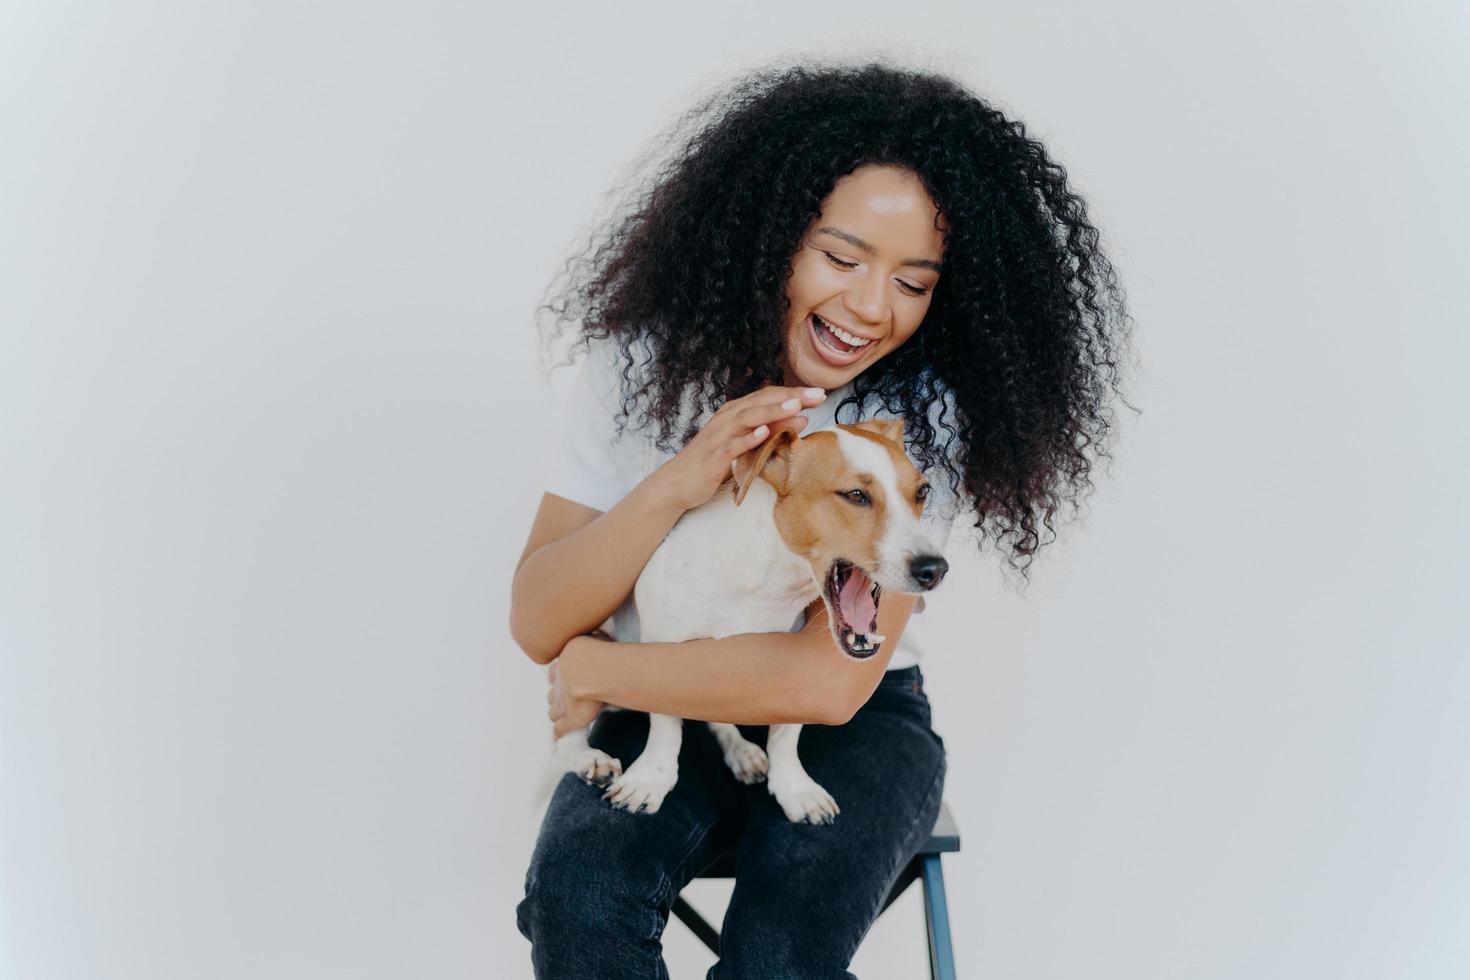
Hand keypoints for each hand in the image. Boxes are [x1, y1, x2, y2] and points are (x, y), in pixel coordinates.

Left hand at [547, 632, 608, 738]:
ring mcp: (564, 702)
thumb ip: (594, 638)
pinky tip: (558, 737)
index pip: (556, 672)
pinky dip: (559, 733)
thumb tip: (597, 634)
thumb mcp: (596, 636)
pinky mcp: (571, 718)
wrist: (592, 669)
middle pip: (552, 692)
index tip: (563, 679)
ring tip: (560, 717)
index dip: (559, 677)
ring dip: (556, 713)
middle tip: (562, 699)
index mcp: (564, 663)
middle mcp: (560, 683)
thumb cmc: (600, 650)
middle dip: (556, 696)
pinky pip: (560, 729)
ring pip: (554, 710)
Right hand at [653, 384, 826, 512]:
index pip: (768, 396)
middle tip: (818, 395)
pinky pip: (732, 445)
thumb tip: (801, 419)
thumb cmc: (714, 463)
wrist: (677, 483)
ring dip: (772, 411)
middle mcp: (727, 419)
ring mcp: (719, 436)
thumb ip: (768, 431)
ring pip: (747, 417)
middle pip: (761, 401)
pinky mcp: (713, 457)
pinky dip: (748, 437)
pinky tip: (764, 433)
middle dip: (791, 396)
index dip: (794, 393)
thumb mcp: (745, 444)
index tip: (820, 394)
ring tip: (796, 406)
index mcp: (735, 413)